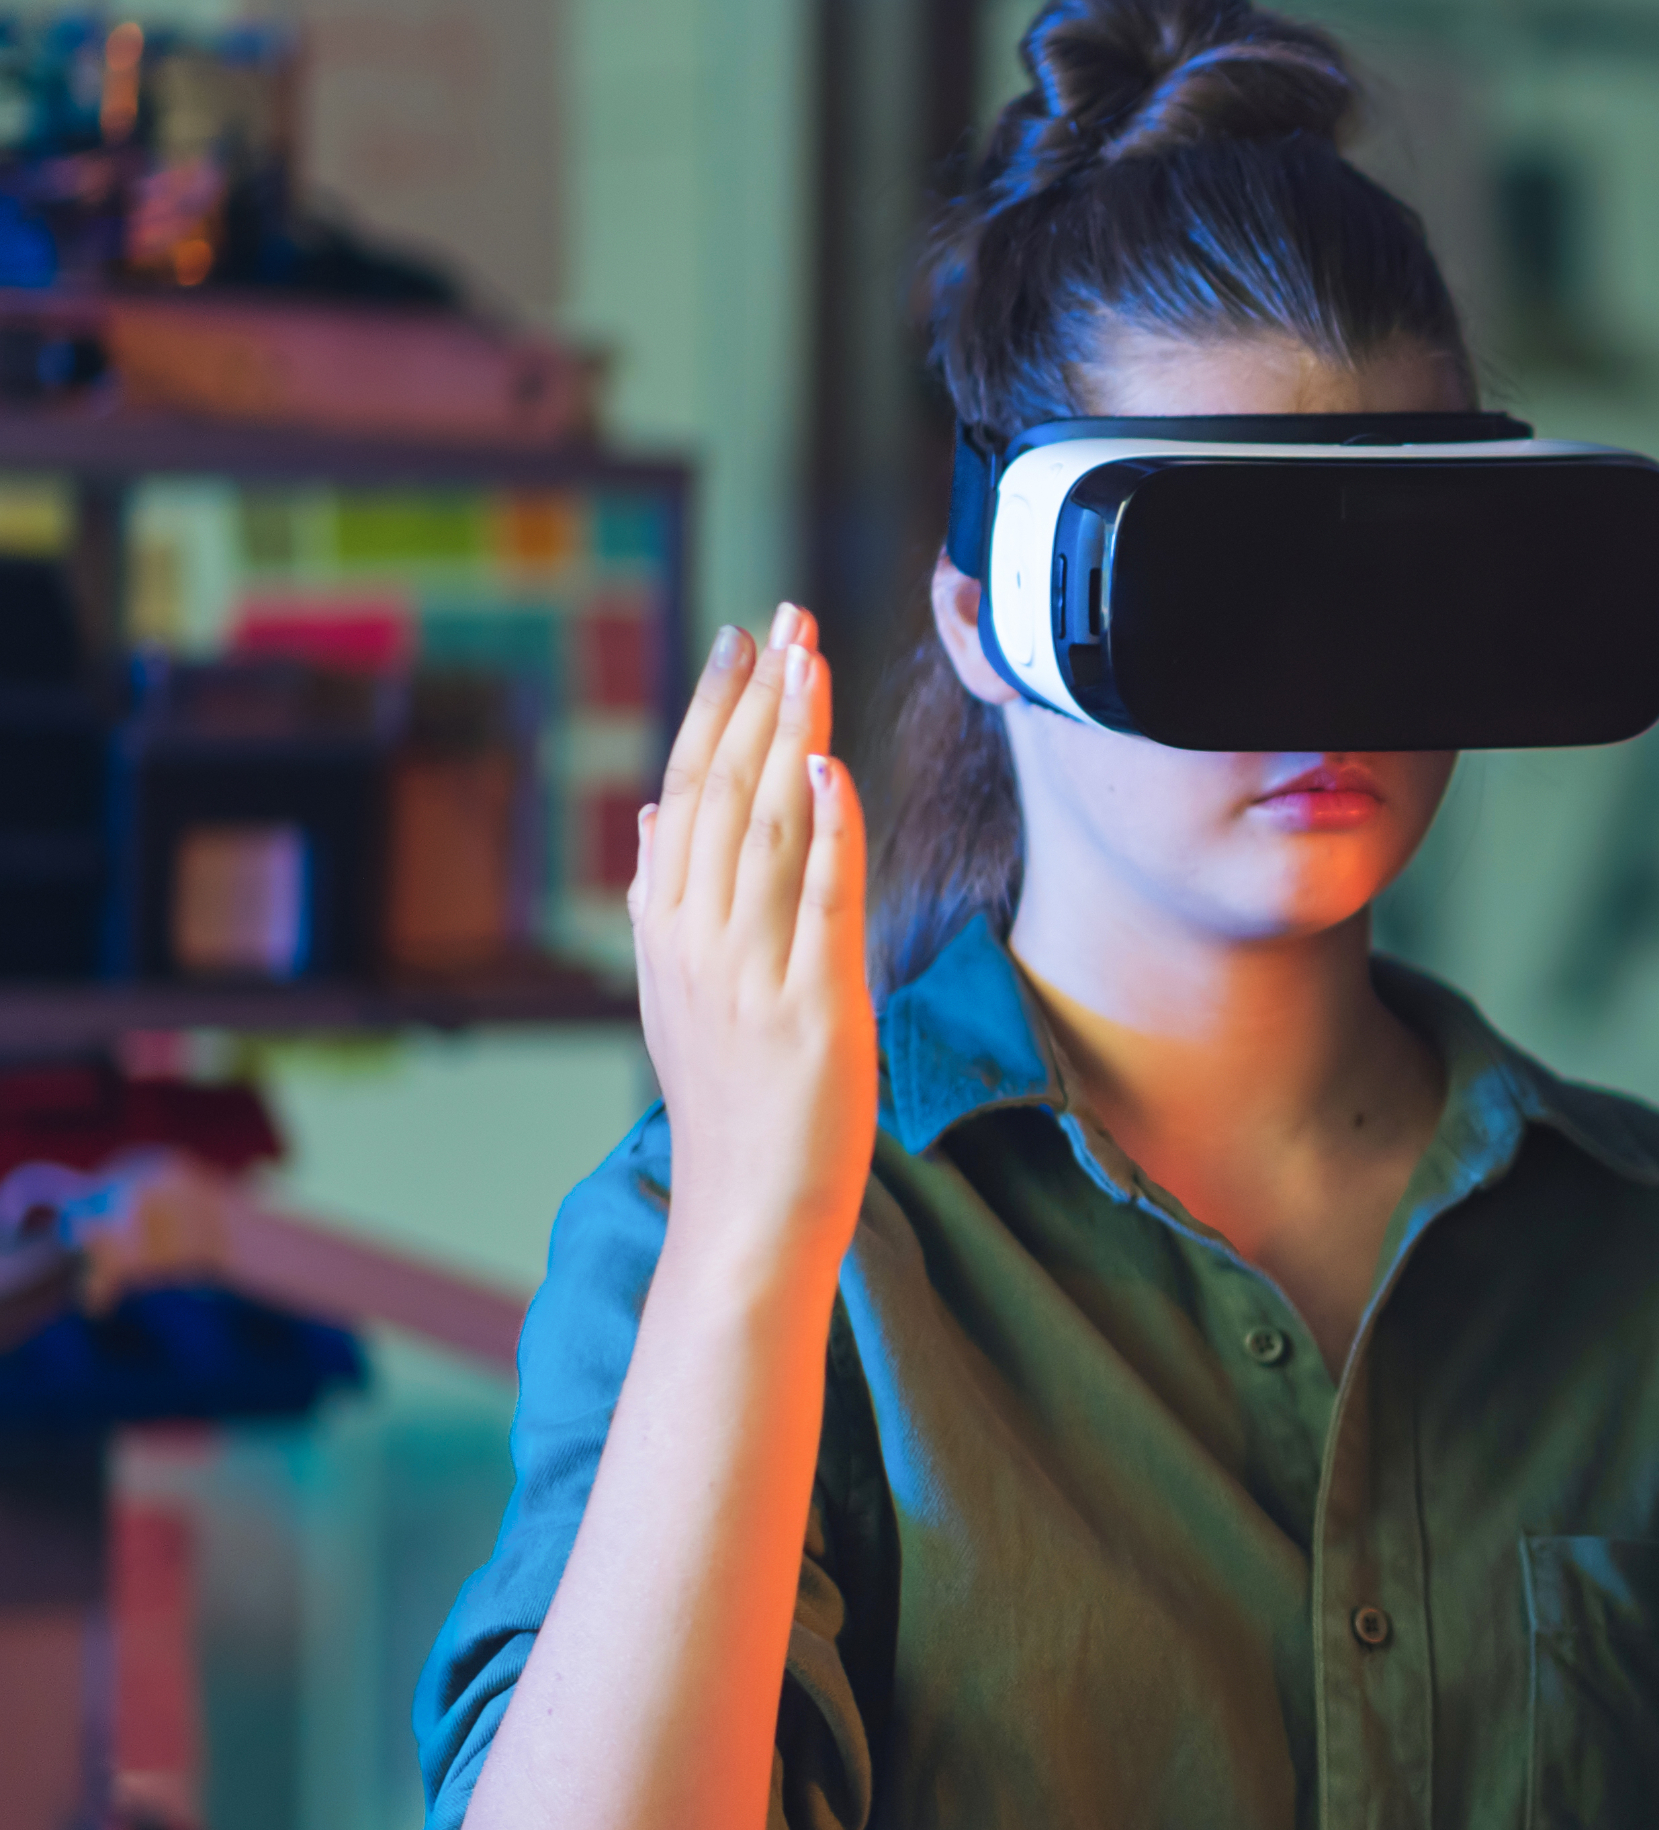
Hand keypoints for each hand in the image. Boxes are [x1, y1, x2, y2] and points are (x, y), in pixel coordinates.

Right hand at [631, 606, 876, 1282]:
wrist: (749, 1213)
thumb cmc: (731, 1107)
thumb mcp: (678, 998)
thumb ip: (667, 905)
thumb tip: (650, 822)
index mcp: (666, 930)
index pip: (685, 795)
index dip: (714, 711)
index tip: (744, 642)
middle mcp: (697, 940)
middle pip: (725, 793)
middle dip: (759, 698)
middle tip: (789, 616)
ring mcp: (750, 973)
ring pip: (769, 828)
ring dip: (793, 735)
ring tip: (813, 657)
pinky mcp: (811, 1008)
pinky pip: (818, 901)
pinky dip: (827, 829)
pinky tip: (836, 767)